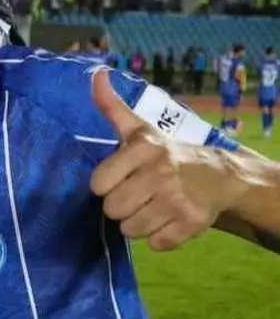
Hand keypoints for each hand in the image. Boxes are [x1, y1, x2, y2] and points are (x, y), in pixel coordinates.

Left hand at [89, 69, 237, 250]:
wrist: (220, 174)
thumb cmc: (166, 154)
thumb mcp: (139, 129)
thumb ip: (112, 107)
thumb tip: (96, 74)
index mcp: (143, 149)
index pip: (98, 184)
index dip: (106, 185)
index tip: (121, 178)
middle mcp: (161, 172)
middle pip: (112, 210)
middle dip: (121, 207)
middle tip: (138, 195)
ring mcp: (178, 199)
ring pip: (131, 230)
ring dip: (138, 224)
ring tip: (153, 206)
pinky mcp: (192, 223)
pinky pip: (156, 244)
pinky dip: (160, 237)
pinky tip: (170, 219)